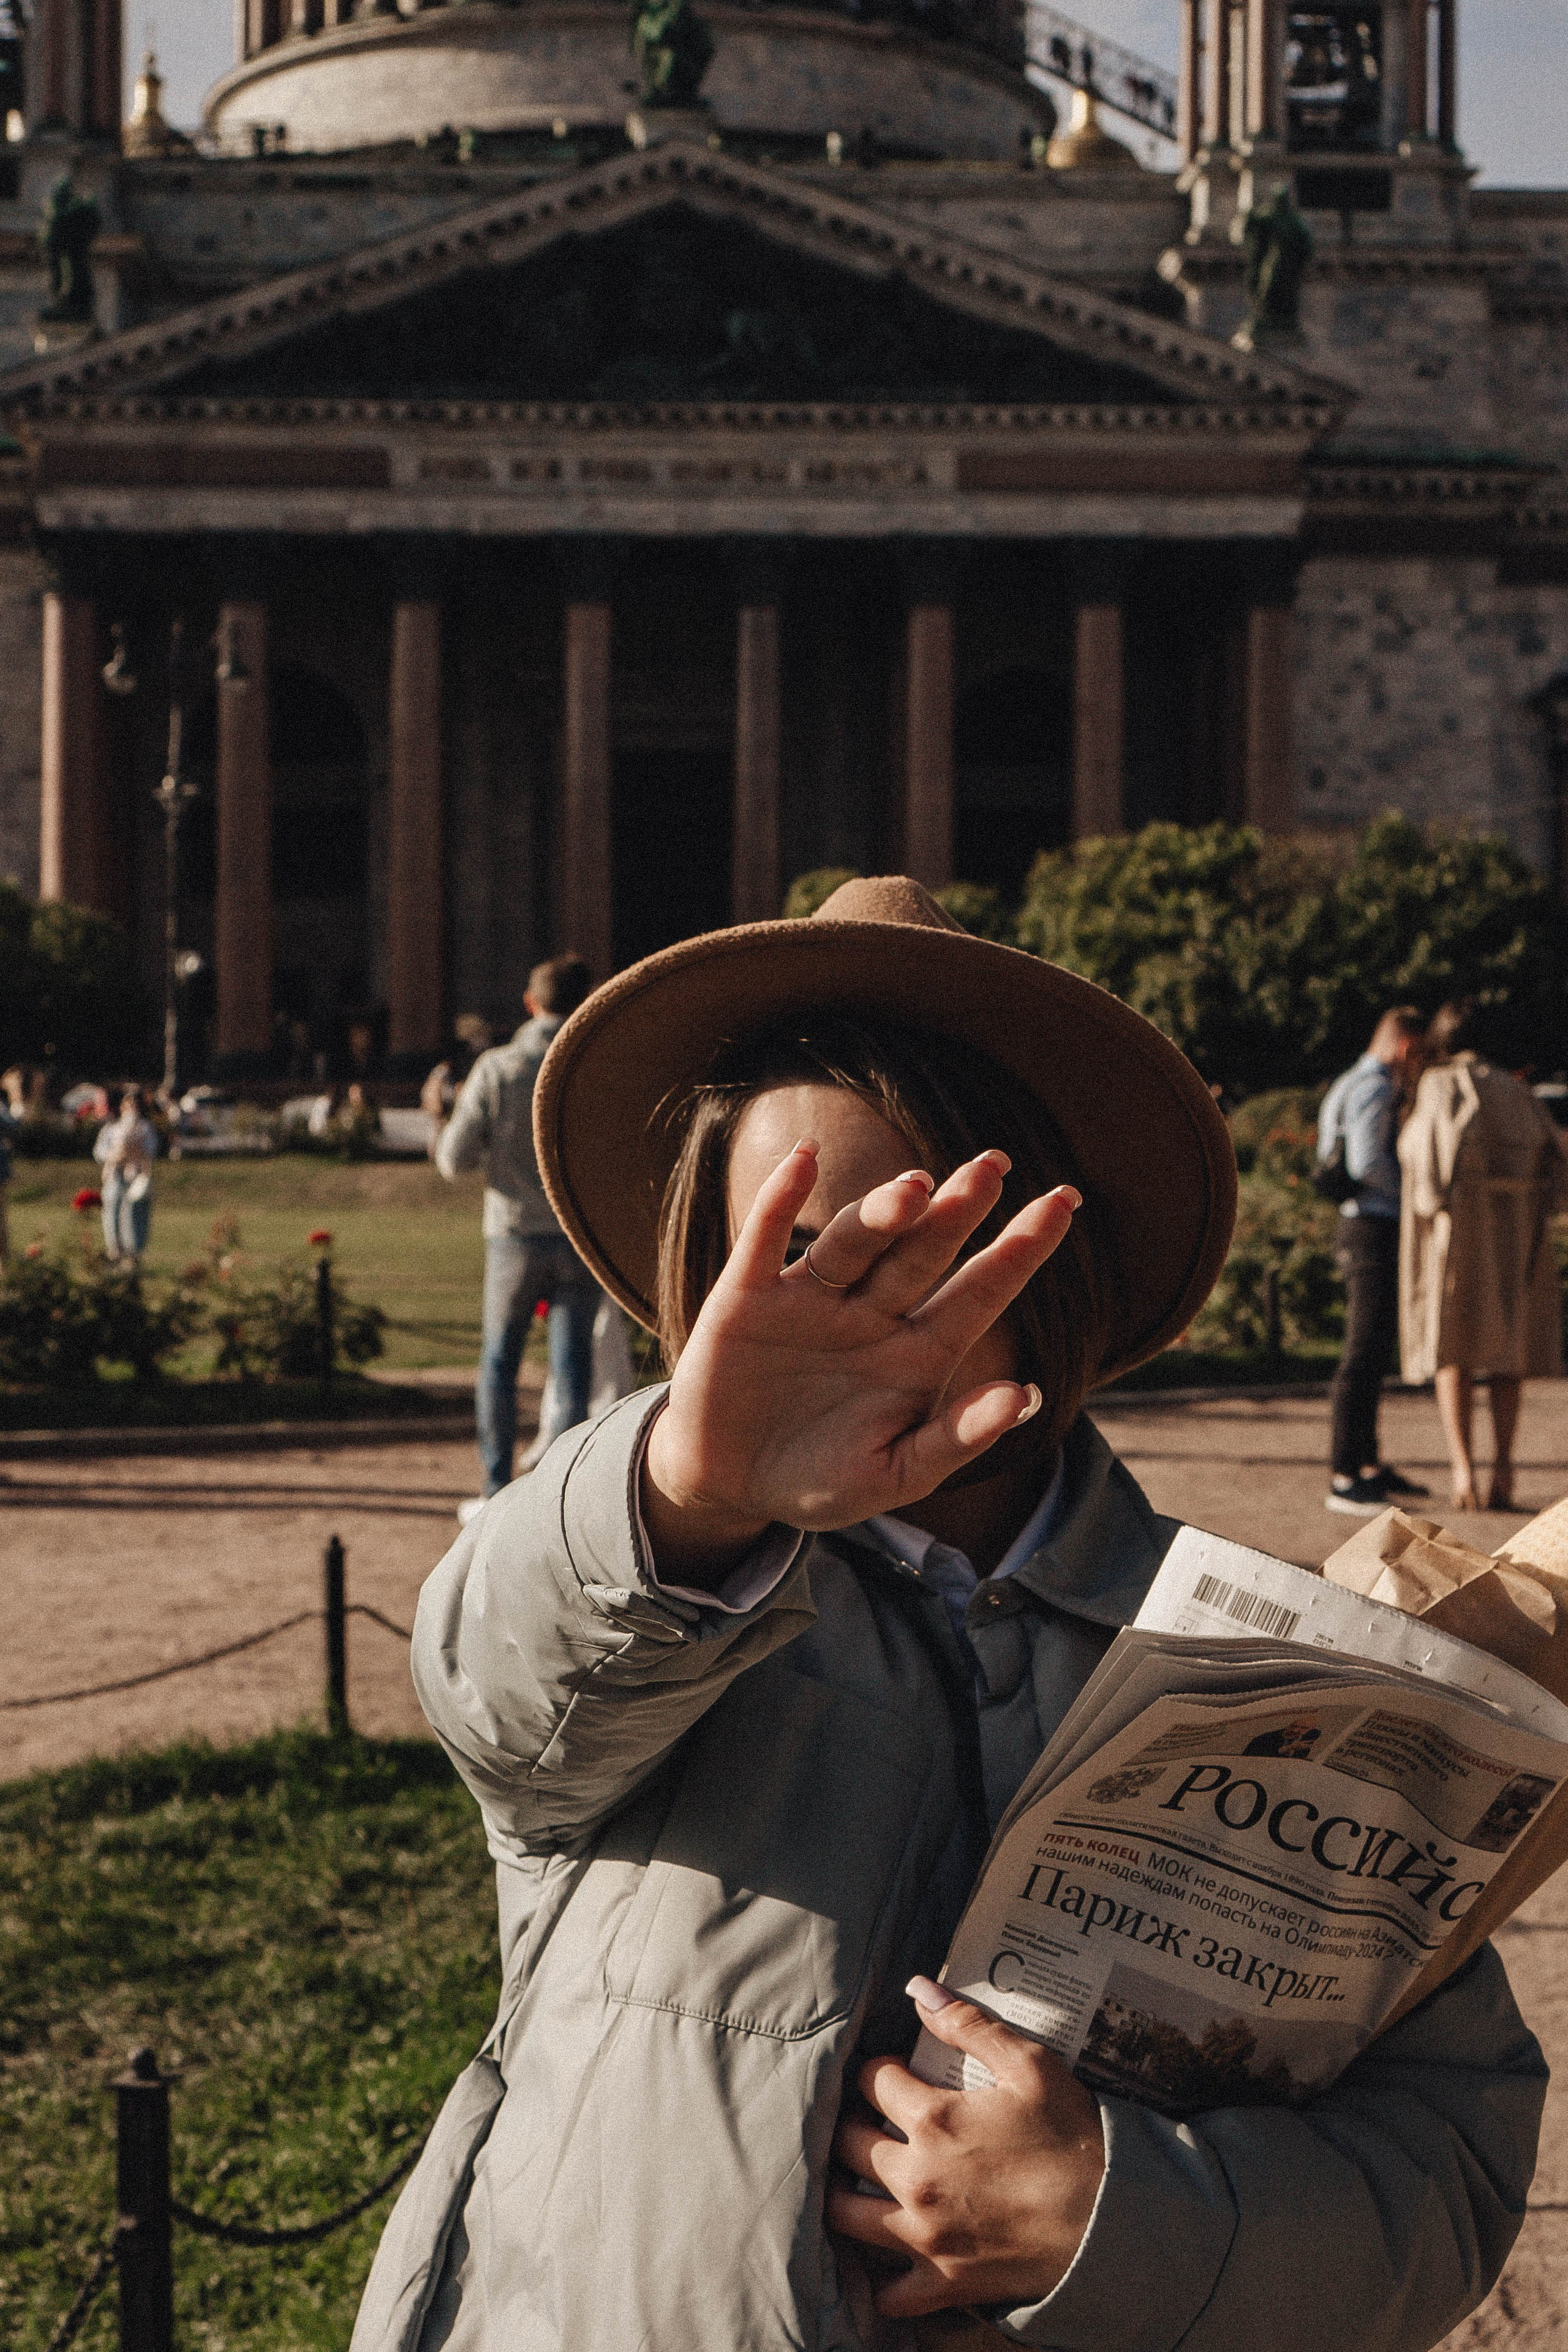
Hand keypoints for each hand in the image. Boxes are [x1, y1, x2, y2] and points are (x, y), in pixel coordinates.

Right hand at [643, 1138, 1078, 1570]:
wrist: (727, 1484)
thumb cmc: (819, 1481)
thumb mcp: (892, 1477)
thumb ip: (956, 1439)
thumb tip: (1024, 1397)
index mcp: (918, 1354)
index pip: (979, 1293)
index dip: (1020, 1251)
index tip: (1065, 1203)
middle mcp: (871, 1314)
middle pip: (922, 1253)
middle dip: (957, 1212)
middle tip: (992, 1166)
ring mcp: (810, 1300)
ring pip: (854, 1242)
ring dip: (882, 1212)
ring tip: (916, 1189)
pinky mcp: (747, 1297)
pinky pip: (764, 1240)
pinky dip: (780, 1198)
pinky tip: (803, 1159)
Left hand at [827, 1980, 1104, 2320]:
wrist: (1111, 2225)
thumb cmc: (1073, 2140)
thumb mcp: (1030, 2066)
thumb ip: (969, 2024)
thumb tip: (919, 1989)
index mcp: (934, 2119)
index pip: (871, 2080)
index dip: (880, 2070)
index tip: (894, 2074)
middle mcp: (916, 2177)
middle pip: (846, 2143)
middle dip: (852, 2123)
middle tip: (872, 2121)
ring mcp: (923, 2235)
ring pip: (844, 2213)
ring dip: (843, 2191)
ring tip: (861, 2179)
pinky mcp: (940, 2283)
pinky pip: (885, 2293)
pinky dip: (879, 2279)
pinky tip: (888, 2258)